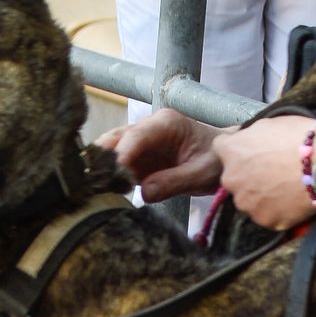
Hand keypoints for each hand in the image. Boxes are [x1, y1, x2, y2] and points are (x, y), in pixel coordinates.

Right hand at [101, 110, 221, 204]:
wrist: (222, 160)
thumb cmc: (216, 160)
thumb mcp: (202, 173)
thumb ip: (174, 182)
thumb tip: (145, 193)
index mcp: (165, 123)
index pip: (135, 135)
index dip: (120, 154)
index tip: (110, 172)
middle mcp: (148, 129)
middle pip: (115, 139)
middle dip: (102, 159)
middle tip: (93, 181)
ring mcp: (140, 144)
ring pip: (111, 151)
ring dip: (103, 169)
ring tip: (96, 189)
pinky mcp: (138, 160)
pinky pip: (117, 166)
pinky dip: (109, 177)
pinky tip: (104, 191)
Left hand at [216, 116, 315, 229]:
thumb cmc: (300, 138)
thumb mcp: (269, 123)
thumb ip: (251, 134)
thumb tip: (248, 138)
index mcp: (231, 151)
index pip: (221, 148)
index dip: (238, 148)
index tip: (252, 150)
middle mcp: (232, 180)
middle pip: (234, 178)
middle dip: (248, 175)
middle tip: (273, 171)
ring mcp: (248, 204)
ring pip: (250, 200)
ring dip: (262, 195)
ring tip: (285, 188)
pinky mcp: (266, 221)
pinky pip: (268, 215)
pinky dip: (277, 210)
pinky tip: (292, 201)